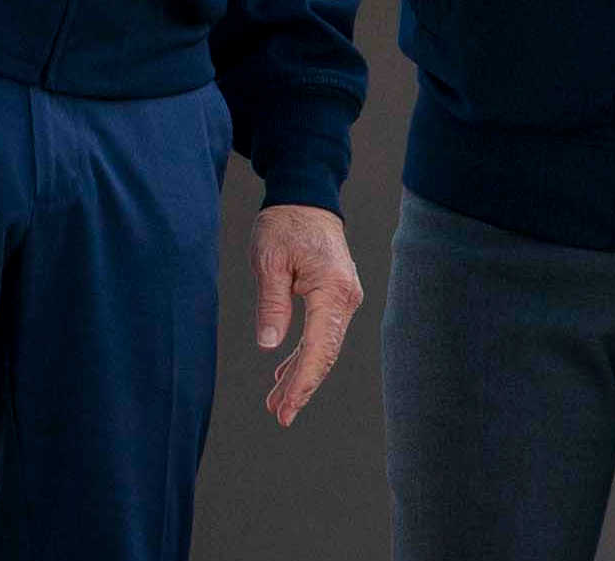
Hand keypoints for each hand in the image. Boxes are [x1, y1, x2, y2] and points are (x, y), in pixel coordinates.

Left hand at [248, 202, 362, 427]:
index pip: (319, 347)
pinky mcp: (335, 297)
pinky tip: (285, 374)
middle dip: (302, 386)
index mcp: (332, 289)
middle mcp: (345, 298)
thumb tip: (270, 346)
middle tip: (280, 416)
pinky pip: (322, 334)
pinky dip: (304, 356)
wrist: (305, 197)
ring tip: (276, 403)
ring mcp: (343, 298)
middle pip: (325, 354)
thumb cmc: (285, 224)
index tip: (285, 408)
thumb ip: (272, 303)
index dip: (302, 382)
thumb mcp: (269, 260)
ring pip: (324, 347)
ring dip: (301, 375)